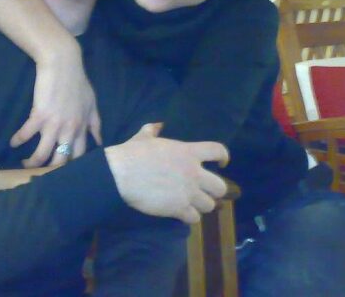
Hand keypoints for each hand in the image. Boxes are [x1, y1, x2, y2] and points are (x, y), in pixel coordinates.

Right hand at [11, 42, 101, 166]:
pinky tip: (13, 143)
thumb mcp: (92, 103)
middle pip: (61, 160)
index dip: (71, 166)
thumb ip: (95, 124)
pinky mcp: (39, 115)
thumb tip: (100, 141)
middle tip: (42, 173)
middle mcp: (70, 130)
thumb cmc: (77, 82)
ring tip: (25, 164)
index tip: (63, 171)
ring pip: (42, 154)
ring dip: (32, 162)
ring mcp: (54, 124)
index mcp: (82, 127)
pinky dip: (18, 140)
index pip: (79, 155)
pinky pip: (26, 134)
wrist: (63, 63)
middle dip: (50, 171)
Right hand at [104, 124, 228, 223]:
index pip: (218, 150)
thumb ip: (153, 130)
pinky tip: (181, 213)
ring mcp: (187, 192)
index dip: (224, 156)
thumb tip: (157, 125)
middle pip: (220, 187)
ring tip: (192, 204)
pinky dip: (189, 217)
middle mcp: (193, 173)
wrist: (121, 175)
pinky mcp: (178, 208)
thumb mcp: (144, 137)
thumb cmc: (132, 153)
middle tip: (204, 190)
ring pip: (209, 205)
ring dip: (201, 205)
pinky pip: (194, 218)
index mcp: (188, 152)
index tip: (223, 163)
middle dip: (214, 190)